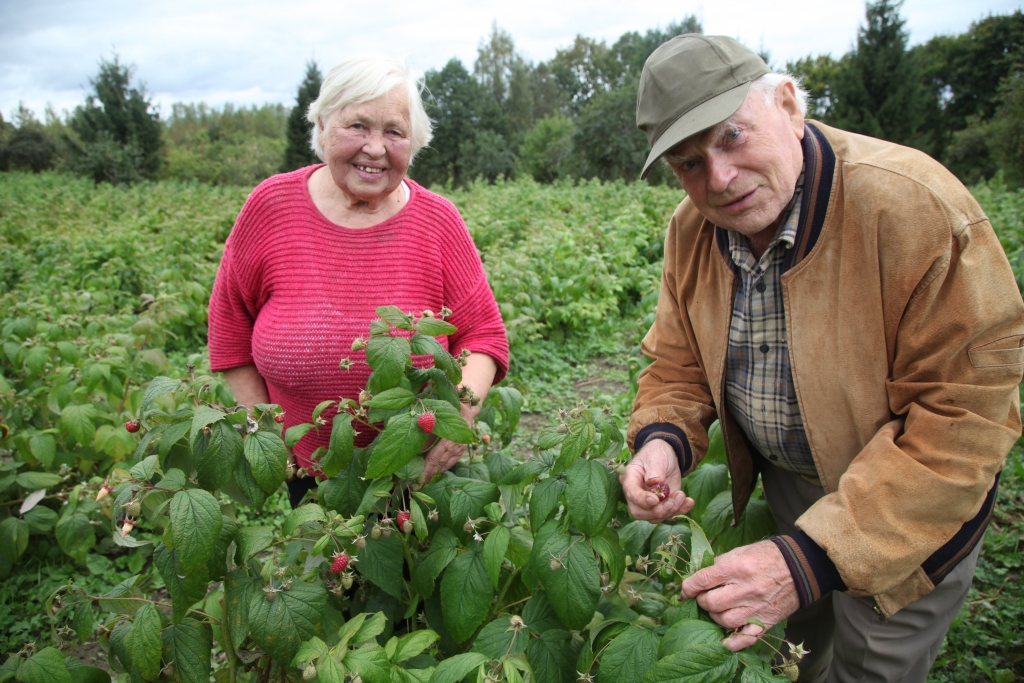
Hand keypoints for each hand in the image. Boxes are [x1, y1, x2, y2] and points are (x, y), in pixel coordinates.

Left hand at [421, 402, 479, 481]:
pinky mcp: (462, 450)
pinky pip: (452, 462)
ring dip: (435, 474)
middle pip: (439, 464)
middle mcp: (455, 447)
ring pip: (446, 465)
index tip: (417, 477)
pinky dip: (444, 469)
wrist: (468, 409)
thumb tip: (416, 449)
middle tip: (418, 485)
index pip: (434, 458)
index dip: (425, 469)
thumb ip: (427, 434)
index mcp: (448, 439)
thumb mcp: (436, 419)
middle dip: (428, 475)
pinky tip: (437, 473)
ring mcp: (459, 449)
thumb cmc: (450, 411)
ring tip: (425, 482)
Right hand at [619, 439, 693, 521]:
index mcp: (630, 479)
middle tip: (671, 502)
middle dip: (657, 511)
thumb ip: (654, 470)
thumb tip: (654, 482)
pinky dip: (680, 510)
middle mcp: (636, 494)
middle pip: (640, 512)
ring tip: (682, 495)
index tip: (655, 500)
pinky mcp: (662, 505)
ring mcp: (649, 503)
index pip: (631, 494)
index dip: (641, 500)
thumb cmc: (657, 453)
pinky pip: (669, 514)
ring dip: (670, 510)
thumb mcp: (656, 457)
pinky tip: (689, 502)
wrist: (667, 455)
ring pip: (655, 516)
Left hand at [681, 540, 799, 651]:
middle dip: (702, 601)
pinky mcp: (765, 622)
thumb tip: (700, 577)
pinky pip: (744, 638)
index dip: (689, 586)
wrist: (801, 568)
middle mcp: (746, 589)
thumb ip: (720, 563)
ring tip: (715, 610)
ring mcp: (756, 608)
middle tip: (703, 598)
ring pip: (723, 621)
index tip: (685, 590)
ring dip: (713, 617)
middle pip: (712, 603)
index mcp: (739, 568)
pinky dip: (730, 643)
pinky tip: (721, 641)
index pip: (705, 580)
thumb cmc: (768, 556)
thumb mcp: (742, 551)